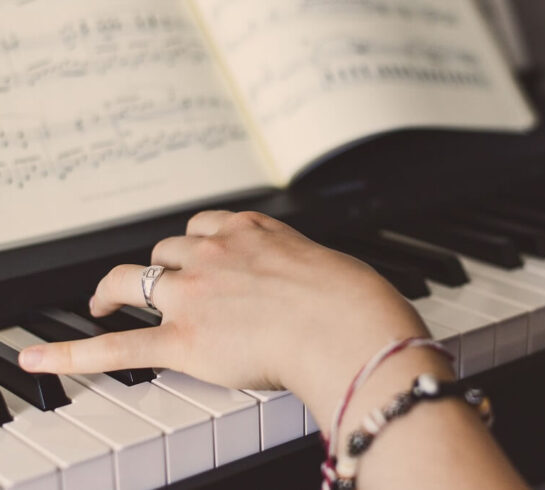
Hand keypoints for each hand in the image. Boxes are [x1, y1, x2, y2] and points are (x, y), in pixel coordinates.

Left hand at [19, 211, 433, 430]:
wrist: (348, 325)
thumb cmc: (353, 299)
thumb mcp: (331, 265)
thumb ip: (306, 270)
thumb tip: (320, 284)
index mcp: (252, 233)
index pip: (205, 225)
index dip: (193, 240)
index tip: (191, 251)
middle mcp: (216, 254)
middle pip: (167, 250)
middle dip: (158, 265)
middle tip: (148, 280)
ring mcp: (195, 294)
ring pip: (137, 278)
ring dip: (117, 288)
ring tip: (103, 300)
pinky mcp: (185, 339)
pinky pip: (119, 346)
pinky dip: (75, 354)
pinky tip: (44, 359)